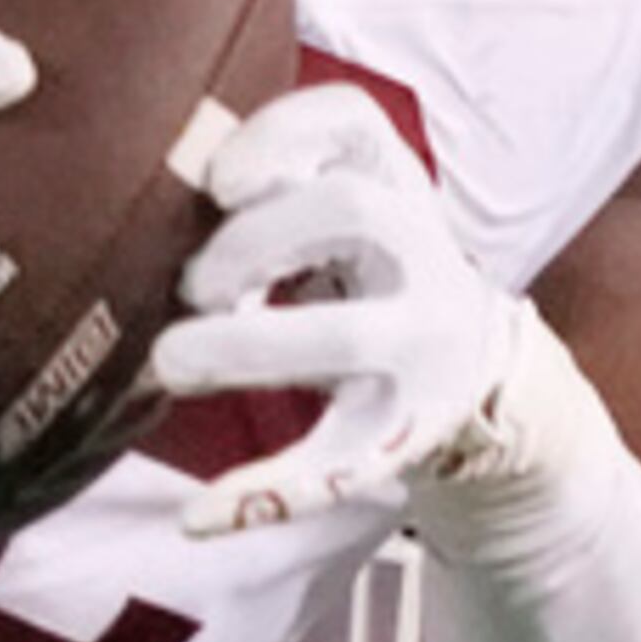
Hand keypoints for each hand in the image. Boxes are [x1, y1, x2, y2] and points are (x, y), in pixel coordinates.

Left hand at [145, 86, 590, 538]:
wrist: (475, 375)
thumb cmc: (369, 277)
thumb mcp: (350, 209)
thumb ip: (279, 188)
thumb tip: (165, 188)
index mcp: (400, 189)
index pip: (354, 123)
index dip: (280, 134)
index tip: (217, 179)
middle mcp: (425, 259)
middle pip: (349, 213)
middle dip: (249, 242)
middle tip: (189, 287)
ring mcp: (422, 350)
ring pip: (346, 334)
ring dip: (244, 347)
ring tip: (172, 362)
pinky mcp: (403, 435)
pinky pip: (339, 466)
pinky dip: (266, 494)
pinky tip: (199, 518)